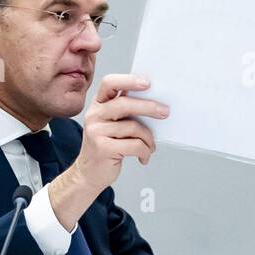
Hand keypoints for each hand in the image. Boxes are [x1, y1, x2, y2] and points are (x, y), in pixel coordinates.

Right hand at [67, 74, 168, 193]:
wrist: (89, 173)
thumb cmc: (106, 147)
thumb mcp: (112, 125)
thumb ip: (126, 112)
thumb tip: (156, 104)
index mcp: (98, 105)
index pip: (109, 83)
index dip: (128, 80)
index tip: (147, 83)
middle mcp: (94, 115)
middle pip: (124, 104)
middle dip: (149, 107)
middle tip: (165, 112)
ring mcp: (96, 132)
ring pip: (133, 127)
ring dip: (148, 139)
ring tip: (150, 146)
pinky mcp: (102, 148)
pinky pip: (134, 145)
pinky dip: (144, 152)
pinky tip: (143, 157)